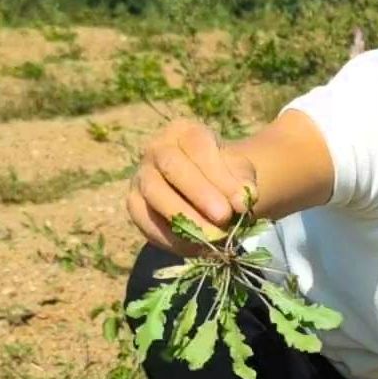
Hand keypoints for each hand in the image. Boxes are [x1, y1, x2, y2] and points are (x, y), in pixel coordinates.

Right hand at [126, 119, 257, 256]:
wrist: (208, 191)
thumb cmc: (224, 176)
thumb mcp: (240, 172)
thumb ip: (242, 181)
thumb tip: (242, 199)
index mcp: (184, 131)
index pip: (197, 146)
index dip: (219, 175)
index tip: (242, 203)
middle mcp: (156, 148)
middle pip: (172, 167)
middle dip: (199, 194)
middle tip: (224, 218)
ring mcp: (141, 175)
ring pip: (155, 194)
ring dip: (185, 218)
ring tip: (213, 237)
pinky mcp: (135, 204)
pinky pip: (147, 221)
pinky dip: (172, 237)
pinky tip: (197, 247)